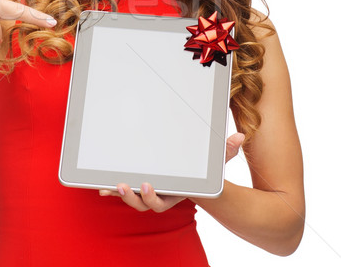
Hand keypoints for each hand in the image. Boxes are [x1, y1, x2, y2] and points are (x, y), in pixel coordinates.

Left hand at [98, 132, 244, 212]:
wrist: (194, 172)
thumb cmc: (203, 168)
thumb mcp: (215, 160)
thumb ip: (225, 150)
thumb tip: (239, 136)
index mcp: (175, 193)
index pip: (162, 202)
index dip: (153, 197)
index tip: (148, 185)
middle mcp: (160, 194)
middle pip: (143, 204)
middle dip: (133, 198)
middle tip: (125, 185)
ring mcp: (148, 190)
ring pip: (132, 199)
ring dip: (121, 194)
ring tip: (112, 185)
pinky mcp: (138, 183)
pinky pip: (123, 189)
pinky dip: (112, 188)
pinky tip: (101, 184)